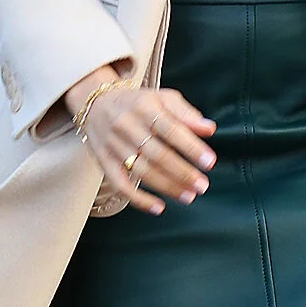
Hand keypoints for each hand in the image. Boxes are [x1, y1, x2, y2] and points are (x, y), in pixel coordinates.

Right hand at [66, 72, 215, 215]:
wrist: (96, 103)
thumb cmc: (138, 103)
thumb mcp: (163, 98)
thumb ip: (186, 114)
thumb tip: (209, 129)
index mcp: (144, 106)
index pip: (170, 129)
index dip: (191, 147)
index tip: (209, 162)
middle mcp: (127, 126)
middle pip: (157, 154)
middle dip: (183, 172)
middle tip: (202, 186)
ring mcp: (113, 145)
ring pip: (142, 171)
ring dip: (167, 187)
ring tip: (189, 196)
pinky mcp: (104, 161)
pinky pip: (120, 184)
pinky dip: (139, 199)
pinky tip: (158, 208)